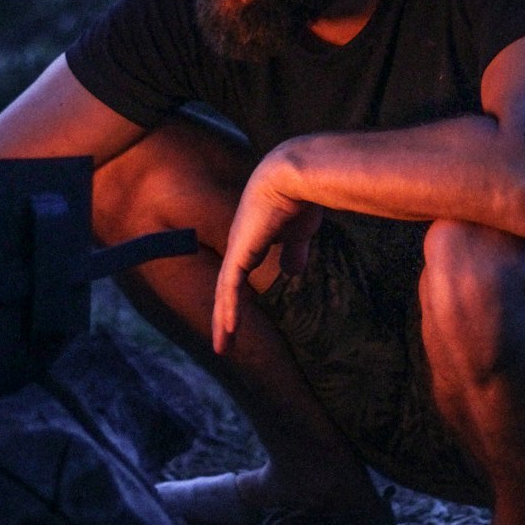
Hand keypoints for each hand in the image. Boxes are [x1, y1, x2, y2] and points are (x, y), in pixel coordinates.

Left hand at [212, 156, 321, 355]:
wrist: (294, 176)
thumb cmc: (301, 198)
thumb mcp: (299, 233)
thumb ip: (293, 252)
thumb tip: (291, 271)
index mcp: (253, 240)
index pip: (239, 276)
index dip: (238, 299)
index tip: (238, 319)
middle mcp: (239, 245)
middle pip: (228, 288)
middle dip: (225, 316)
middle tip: (224, 343)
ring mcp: (237, 249)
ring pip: (225, 293)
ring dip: (224, 322)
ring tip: (223, 348)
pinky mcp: (239, 252)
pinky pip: (230, 289)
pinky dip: (229, 310)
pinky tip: (229, 329)